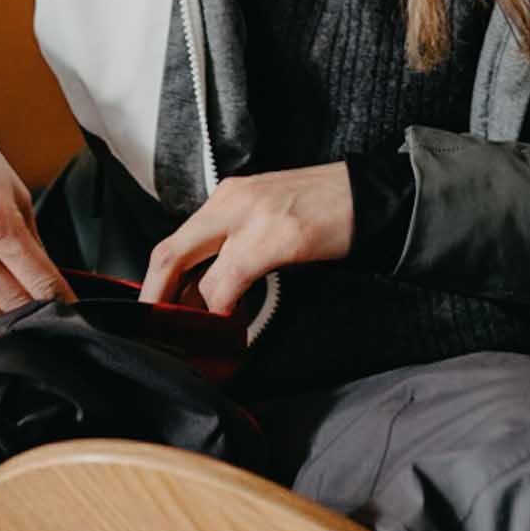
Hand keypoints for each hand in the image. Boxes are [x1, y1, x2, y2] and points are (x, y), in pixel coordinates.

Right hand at [0, 110, 70, 324]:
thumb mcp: (15, 191)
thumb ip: (33, 239)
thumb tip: (47, 276)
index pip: (40, 281)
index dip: (63, 300)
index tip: (73, 308)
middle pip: (14, 305)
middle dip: (39, 312)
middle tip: (52, 311)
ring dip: (8, 320)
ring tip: (22, 312)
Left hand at [140, 164, 353, 317]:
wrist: (374, 195)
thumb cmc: (326, 209)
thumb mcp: (267, 217)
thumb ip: (234, 247)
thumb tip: (206, 293)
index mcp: (228, 197)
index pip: (173, 243)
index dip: (156, 284)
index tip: (155, 312)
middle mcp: (231, 201)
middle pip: (169, 255)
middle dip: (155, 299)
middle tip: (156, 331)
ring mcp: (251, 216)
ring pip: (195, 271)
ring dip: (188, 311)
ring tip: (192, 335)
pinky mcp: (276, 236)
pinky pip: (230, 279)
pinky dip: (220, 306)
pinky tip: (227, 322)